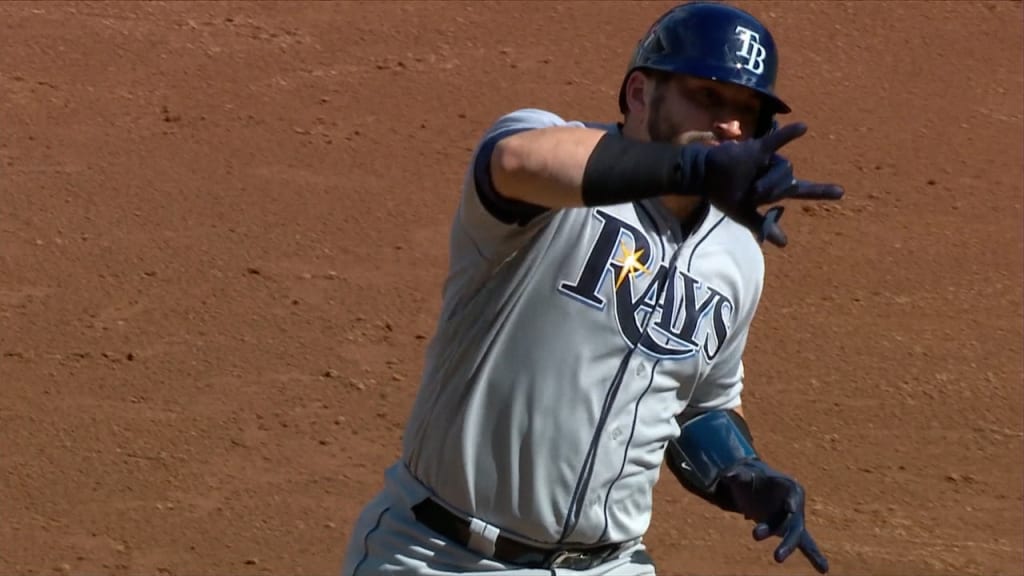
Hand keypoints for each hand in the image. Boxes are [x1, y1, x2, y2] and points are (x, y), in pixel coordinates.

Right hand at [685, 122, 843, 246]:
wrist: (705, 178)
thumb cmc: (724, 194)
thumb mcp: (745, 214)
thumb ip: (764, 226)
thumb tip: (785, 244)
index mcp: (776, 187)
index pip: (802, 190)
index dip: (820, 191)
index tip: (840, 193)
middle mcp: (776, 171)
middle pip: (789, 182)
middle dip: (773, 191)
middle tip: (754, 194)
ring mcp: (768, 159)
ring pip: (783, 169)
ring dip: (769, 182)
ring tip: (751, 188)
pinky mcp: (757, 149)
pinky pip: (776, 141)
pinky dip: (789, 134)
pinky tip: (803, 128)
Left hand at [718, 459, 829, 573]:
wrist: (755, 485)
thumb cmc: (752, 478)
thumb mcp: (744, 474)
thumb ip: (738, 476)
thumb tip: (728, 476)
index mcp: (790, 487)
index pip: (793, 496)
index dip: (792, 502)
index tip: (790, 508)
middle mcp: (795, 505)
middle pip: (794, 523)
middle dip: (785, 537)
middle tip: (768, 546)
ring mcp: (793, 520)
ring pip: (795, 536)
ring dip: (786, 547)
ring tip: (776, 558)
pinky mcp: (788, 530)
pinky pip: (807, 546)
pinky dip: (815, 557)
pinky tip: (824, 570)